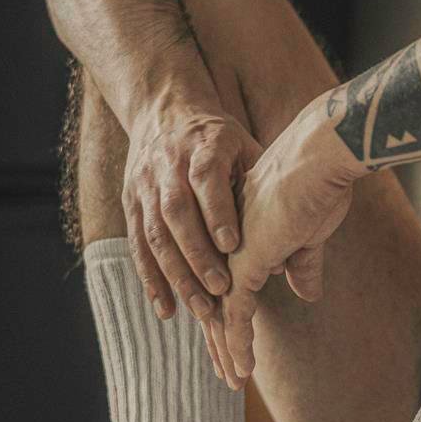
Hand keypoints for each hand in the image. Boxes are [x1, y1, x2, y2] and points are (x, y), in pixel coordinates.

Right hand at [123, 107, 265, 352]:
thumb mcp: (246, 147)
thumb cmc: (221, 139)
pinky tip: (167, 309)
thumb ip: (263, 191)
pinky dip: (151, 280)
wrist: (167, 112)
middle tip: (221, 288)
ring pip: (155, 234)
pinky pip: (138, 247)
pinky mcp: (131, 205)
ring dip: (176, 275)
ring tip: (201, 309)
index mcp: (203, 145)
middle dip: (197, 253)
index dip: (217, 211)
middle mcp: (168, 165)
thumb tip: (289, 250)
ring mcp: (144, 186)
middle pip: (176, 211)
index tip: (234, 245)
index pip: (205, 177)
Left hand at [209, 91, 367, 385]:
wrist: (319, 161)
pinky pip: (235, 316)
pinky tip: (240, 370)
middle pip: (222, 302)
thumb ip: (302, 263)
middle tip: (227, 374)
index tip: (237, 341)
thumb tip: (306, 292)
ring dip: (227, 351)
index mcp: (244, 235)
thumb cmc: (321, 184)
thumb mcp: (311, 233)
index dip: (236, 314)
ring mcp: (232, 256)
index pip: (234, 283)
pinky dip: (237, 345)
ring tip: (232, 382)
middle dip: (223, 340)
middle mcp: (231, 247)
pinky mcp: (243, 265)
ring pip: (223, 314)